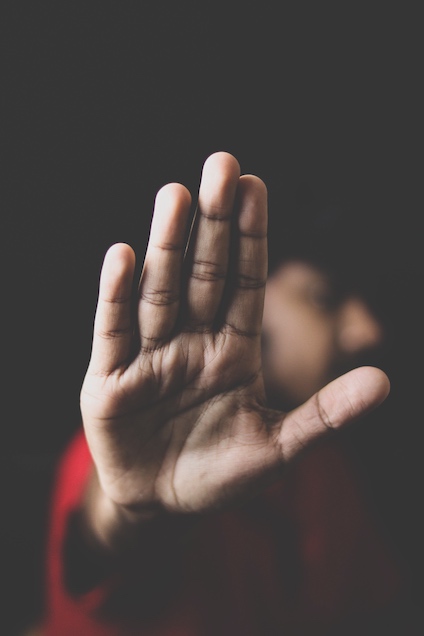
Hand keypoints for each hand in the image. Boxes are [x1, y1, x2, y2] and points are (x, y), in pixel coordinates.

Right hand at [80, 152, 389, 522]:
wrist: (162, 504)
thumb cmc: (219, 473)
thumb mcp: (278, 448)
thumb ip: (325, 415)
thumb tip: (385, 381)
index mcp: (233, 351)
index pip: (245, 285)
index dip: (252, 238)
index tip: (257, 187)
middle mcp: (192, 342)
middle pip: (203, 274)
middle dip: (213, 224)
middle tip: (221, 166)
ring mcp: (149, 357)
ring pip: (160, 292)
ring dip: (167, 245)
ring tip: (176, 195)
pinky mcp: (109, 380)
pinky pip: (112, 332)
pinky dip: (116, 297)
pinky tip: (123, 255)